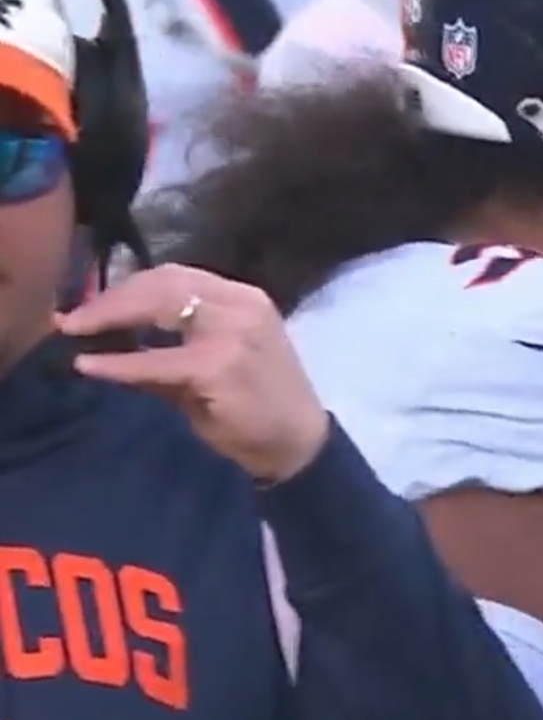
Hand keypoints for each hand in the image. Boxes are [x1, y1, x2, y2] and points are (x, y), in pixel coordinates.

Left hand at [55, 264, 329, 483]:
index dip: (125, 287)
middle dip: (111, 299)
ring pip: (160, 307)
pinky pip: (156, 361)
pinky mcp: (221, 365)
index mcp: (243, 299)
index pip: (175, 276)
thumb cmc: (254, 407)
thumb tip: (100, 343)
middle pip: (164, 283)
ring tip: (74, 332)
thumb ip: (163, 349)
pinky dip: (119, 364)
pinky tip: (89, 367)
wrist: (297, 443)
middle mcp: (242, 305)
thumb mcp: (209, 365)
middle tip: (70, 320)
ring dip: (110, 317)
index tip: (87, 304)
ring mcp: (234, 332)